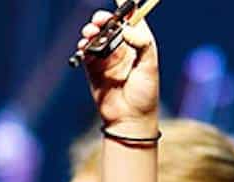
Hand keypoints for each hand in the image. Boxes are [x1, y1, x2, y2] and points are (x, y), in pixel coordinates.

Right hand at [77, 12, 159, 135]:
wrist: (130, 119)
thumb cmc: (145, 95)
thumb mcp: (150, 67)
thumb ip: (142, 45)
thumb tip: (129, 29)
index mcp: (139, 46)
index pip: (132, 21)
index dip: (126, 8)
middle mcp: (123, 49)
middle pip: (110, 27)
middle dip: (103, 19)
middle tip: (100, 20)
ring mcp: (107, 58)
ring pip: (96, 37)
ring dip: (91, 31)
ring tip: (90, 33)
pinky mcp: (94, 69)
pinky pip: (86, 52)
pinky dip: (83, 46)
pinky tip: (84, 45)